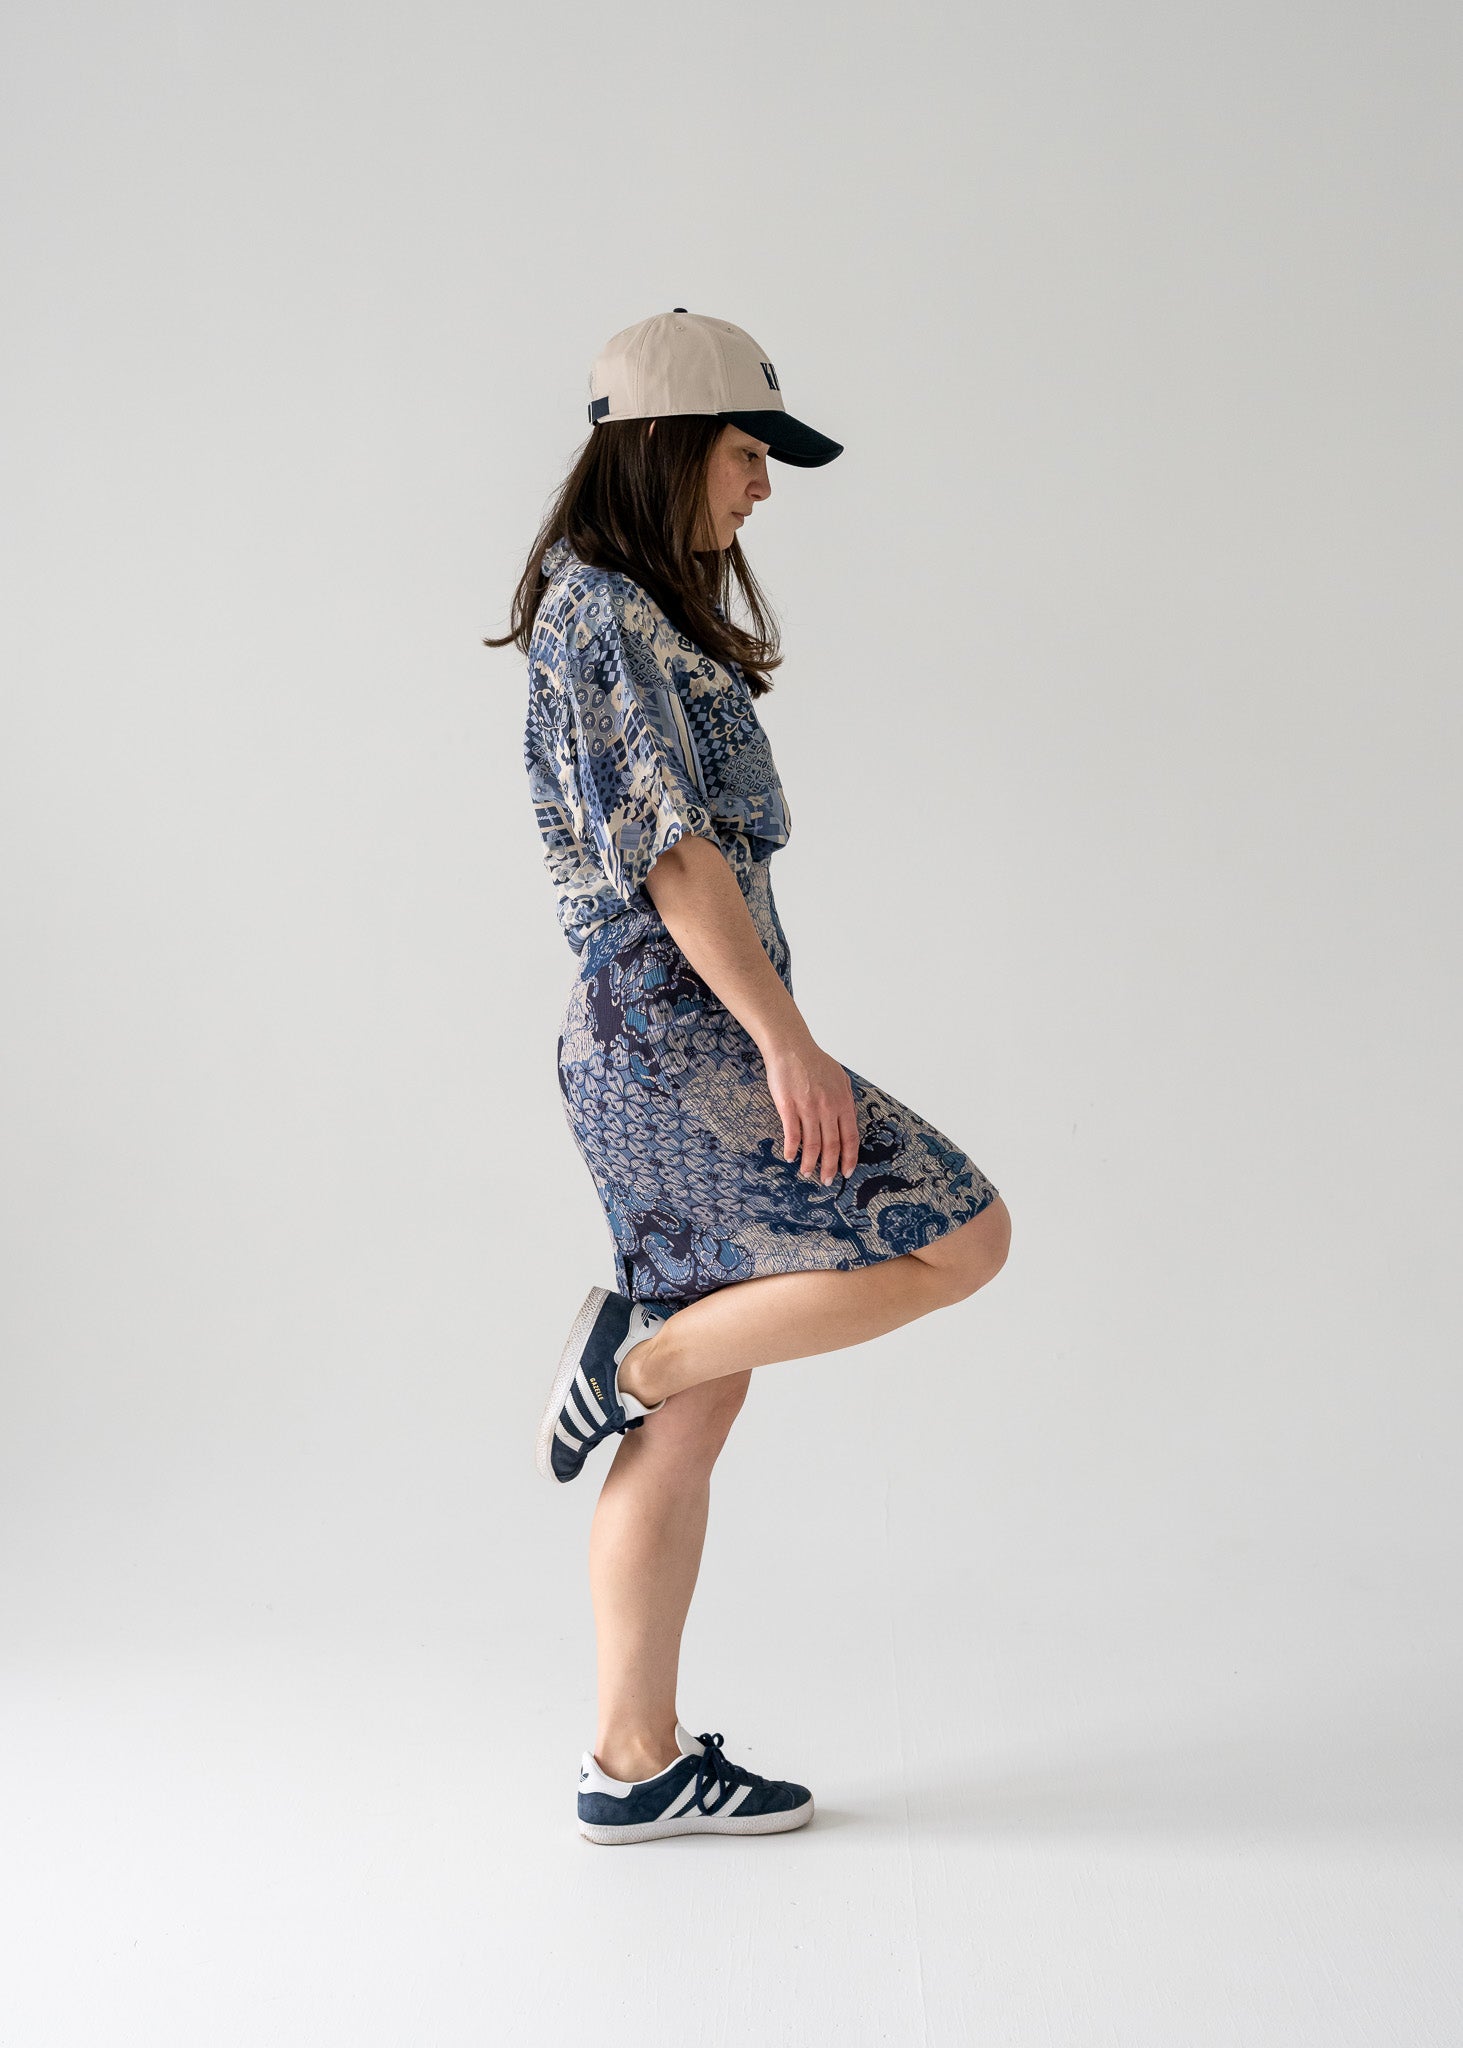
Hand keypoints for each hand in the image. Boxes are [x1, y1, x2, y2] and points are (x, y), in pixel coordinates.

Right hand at [762, 1034, 860, 1185]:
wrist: (791, 1047)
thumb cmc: (814, 1062)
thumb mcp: (840, 1078)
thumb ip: (845, 1100)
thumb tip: (849, 1120)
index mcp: (843, 1102)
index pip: (850, 1137)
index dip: (849, 1158)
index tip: (847, 1172)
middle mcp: (828, 1107)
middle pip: (832, 1145)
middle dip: (830, 1167)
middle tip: (827, 1181)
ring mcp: (808, 1107)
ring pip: (812, 1144)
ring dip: (810, 1163)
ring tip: (807, 1173)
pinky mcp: (788, 1106)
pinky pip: (792, 1134)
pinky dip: (792, 1149)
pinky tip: (789, 1157)